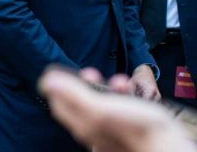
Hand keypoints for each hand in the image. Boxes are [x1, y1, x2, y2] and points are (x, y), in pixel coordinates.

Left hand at [38, 67, 192, 151]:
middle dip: (85, 83)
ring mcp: (109, 131)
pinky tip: (130, 91)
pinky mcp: (125, 130)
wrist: (169, 149)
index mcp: (82, 124)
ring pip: (101, 104)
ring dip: (108, 87)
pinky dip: (122, 97)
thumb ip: (73, 94)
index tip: (61, 70)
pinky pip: (118, 110)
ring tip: (120, 81)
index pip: (58, 103)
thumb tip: (46, 81)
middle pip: (79, 102)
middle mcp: (92, 130)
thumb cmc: (137, 130)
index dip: (58, 85)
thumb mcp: (101, 108)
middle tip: (91, 72)